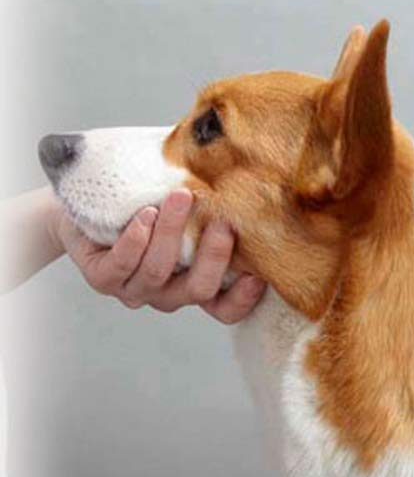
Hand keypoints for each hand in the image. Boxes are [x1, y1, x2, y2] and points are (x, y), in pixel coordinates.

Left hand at [55, 188, 265, 322]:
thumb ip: (216, 199)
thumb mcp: (189, 203)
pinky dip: (137, 239)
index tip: (259, 273)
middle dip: (212, 257)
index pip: (225, 310)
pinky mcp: (103, 279)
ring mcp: (135, 290)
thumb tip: (247, 166)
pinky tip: (145, 214)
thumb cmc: (149, 200)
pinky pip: (122, 266)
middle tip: (222, 223)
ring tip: (180, 198)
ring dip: (171, 233)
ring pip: (158, 272)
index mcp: (194, 285)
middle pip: (198, 290)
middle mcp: (168, 295)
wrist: (93, 202)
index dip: (243, 298)